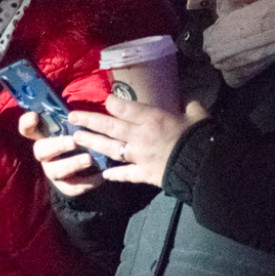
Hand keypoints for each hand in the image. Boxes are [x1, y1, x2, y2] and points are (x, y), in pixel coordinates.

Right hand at [19, 111, 102, 196]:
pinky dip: (87, 183)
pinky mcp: (65, 186)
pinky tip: (101, 175)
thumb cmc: (83, 136)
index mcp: (44, 136)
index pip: (27, 128)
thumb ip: (79, 115)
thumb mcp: (79, 124)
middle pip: (41, 151)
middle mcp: (45, 154)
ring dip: (72, 164)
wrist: (91, 161)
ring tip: (89, 159)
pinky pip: (72, 188)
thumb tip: (101, 99)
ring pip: (56, 170)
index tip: (35, 116)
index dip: (27, 123)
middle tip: (73, 141)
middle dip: (57, 146)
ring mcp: (53, 171)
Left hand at [68, 95, 190, 186]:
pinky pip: (125, 174)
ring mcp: (138, 157)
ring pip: (110, 148)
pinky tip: (104, 174)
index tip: (103, 101)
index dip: (111, 103)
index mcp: (152, 118)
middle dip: (88, 121)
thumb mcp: (197, 116)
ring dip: (92, 143)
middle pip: (109, 127)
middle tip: (71, 117)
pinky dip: (115, 174)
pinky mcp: (143, 174)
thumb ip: (190, 107)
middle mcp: (139, 136)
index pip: (124, 108)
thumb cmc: (199, 137)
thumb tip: (190, 101)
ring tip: (77, 139)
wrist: (203, 167)